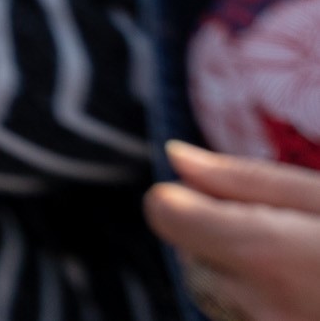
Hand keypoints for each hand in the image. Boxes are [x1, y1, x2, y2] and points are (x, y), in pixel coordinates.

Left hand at [147, 140, 319, 319]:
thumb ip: (244, 179)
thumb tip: (174, 156)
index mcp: (265, 254)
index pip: (165, 212)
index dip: (185, 195)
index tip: (222, 194)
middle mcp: (258, 305)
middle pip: (185, 253)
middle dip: (214, 233)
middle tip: (281, 230)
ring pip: (205, 288)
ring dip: (228, 268)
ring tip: (292, 262)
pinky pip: (231, 312)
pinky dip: (248, 297)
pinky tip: (294, 290)